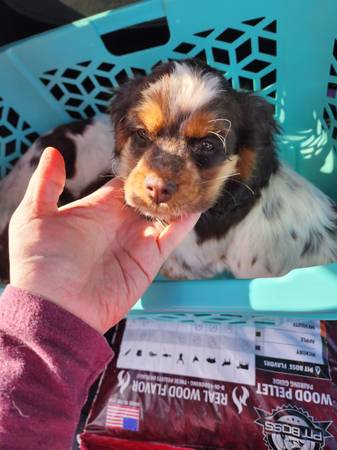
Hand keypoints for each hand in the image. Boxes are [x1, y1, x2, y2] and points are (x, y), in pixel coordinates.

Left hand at [9, 148, 199, 332]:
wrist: (55, 307)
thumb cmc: (39, 263)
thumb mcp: (34, 216)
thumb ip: (47, 183)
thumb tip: (53, 151)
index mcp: (97, 209)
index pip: (123, 182)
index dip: (136, 168)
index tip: (150, 149)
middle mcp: (120, 222)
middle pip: (147, 194)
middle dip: (161, 179)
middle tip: (178, 156)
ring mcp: (137, 240)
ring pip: (164, 212)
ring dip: (176, 196)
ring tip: (192, 174)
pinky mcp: (150, 259)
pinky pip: (173, 236)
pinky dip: (186, 220)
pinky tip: (197, 202)